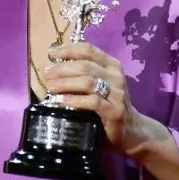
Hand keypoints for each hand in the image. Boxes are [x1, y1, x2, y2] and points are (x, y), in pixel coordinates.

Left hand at [43, 42, 144, 156]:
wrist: (131, 129)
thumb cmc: (110, 104)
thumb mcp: (102, 84)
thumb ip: (85, 73)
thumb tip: (55, 66)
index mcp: (112, 65)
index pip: (89, 50)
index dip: (68, 49)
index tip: (51, 54)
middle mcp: (116, 76)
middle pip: (85, 66)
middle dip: (62, 68)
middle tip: (47, 74)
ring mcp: (117, 94)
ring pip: (87, 82)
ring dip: (65, 83)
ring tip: (50, 87)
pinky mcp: (114, 111)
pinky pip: (92, 102)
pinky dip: (74, 100)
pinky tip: (61, 100)